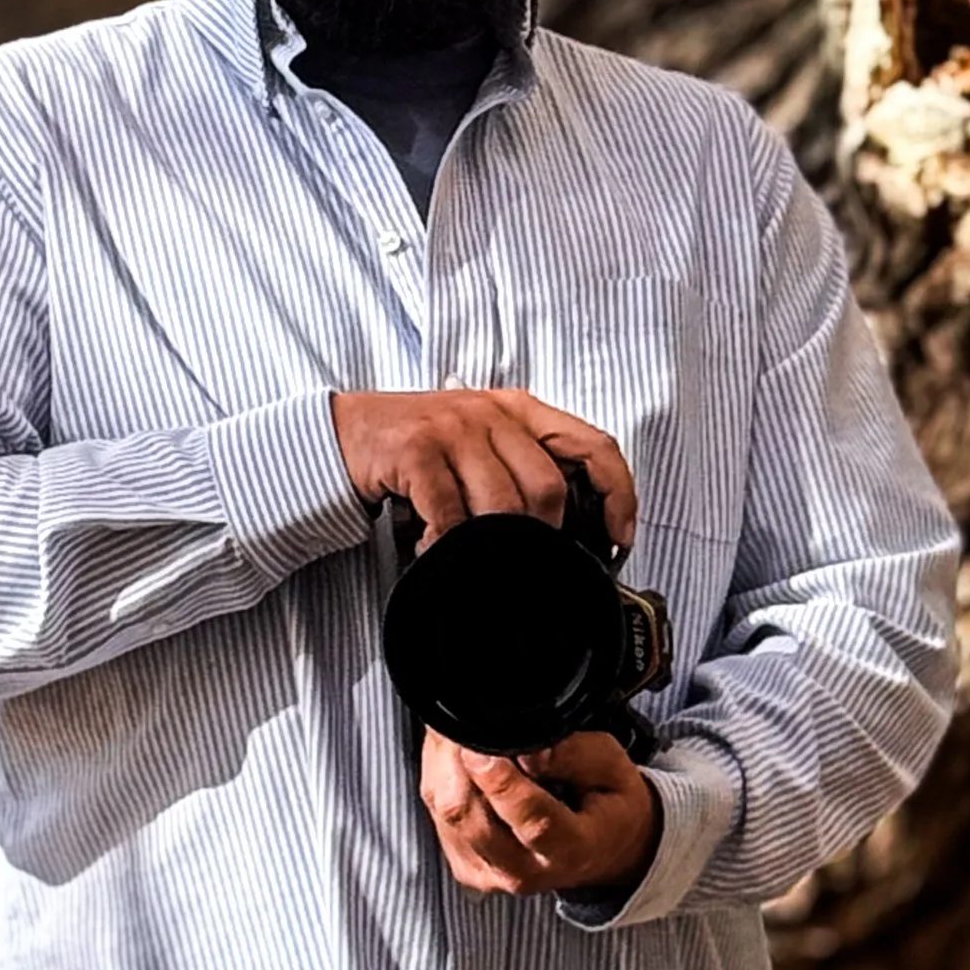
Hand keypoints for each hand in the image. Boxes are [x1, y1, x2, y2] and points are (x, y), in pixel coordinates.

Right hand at [331, 386, 636, 550]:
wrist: (348, 433)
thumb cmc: (420, 445)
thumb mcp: (481, 443)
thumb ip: (521, 468)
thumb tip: (564, 526)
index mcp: (521, 410)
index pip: (593, 444)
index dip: (618, 493)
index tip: (621, 534)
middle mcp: (493, 413)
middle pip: (548, 487)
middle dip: (541, 536)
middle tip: (522, 558)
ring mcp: (454, 428)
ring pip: (503, 505)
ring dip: (492, 545)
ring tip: (474, 557)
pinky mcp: (417, 450)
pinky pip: (450, 513)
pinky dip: (447, 544)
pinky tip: (437, 548)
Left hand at [419, 727, 661, 902]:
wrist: (601, 851)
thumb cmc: (607, 807)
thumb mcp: (612, 768)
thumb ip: (575, 755)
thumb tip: (529, 748)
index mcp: (571, 850)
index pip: (530, 821)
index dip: (501, 783)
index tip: (482, 748)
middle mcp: (525, 870)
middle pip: (471, 817)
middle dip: (459, 761)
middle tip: (466, 721)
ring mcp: (490, 872)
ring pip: (446, 813)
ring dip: (446, 766)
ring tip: (467, 735)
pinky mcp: (466, 866)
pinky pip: (438, 817)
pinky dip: (443, 780)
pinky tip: (463, 761)